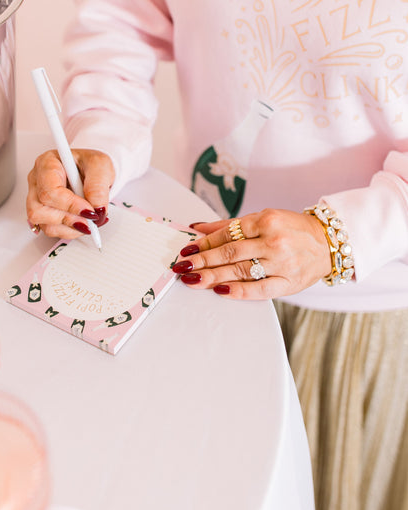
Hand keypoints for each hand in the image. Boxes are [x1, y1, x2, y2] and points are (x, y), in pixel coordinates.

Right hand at [26, 148, 114, 238]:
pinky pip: (50, 230)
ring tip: (87, 219)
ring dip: (69, 227)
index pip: (48, 190)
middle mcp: (38, 181)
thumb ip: (98, 186)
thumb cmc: (91, 163)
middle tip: (90, 218)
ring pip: (43, 223)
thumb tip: (96, 208)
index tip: (88, 210)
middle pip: (38, 210)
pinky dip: (69, 230)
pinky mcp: (44, 213)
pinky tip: (80, 221)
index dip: (69, 205)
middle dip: (68, 219)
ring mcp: (37, 198)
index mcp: (47, 163)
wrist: (93, 170)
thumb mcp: (101, 165)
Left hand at [172, 209, 331, 299]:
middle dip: (203, 260)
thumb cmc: (292, 229)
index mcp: (266, 220)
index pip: (228, 233)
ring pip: (241, 270)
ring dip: (213, 276)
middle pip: (230, 252)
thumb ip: (230, 225)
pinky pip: (259, 289)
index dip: (205, 242)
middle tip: (182, 266)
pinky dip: (238, 291)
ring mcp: (281, 263)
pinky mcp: (288, 283)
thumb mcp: (263, 218)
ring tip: (193, 279)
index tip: (188, 249)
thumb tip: (198, 227)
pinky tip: (220, 291)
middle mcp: (273, 241)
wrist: (328, 243)